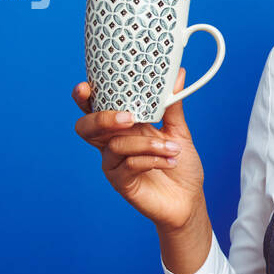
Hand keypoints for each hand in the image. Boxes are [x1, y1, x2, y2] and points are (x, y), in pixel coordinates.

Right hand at [72, 69, 205, 229]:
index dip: (84, 97)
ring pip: (115, 145)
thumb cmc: (180, 164)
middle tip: (129, 117)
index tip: (85, 86)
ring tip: (173, 148)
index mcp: (121, 127)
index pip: (94, 108)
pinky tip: (169, 160)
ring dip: (147, 144)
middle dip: (102, 118)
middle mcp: (112, 143)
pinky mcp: (120, 182)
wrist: (188, 199)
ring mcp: (113, 163)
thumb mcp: (178, 131)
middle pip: (86, 127)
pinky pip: (128, 165)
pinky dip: (151, 159)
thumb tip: (176, 74)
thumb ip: (173, 104)